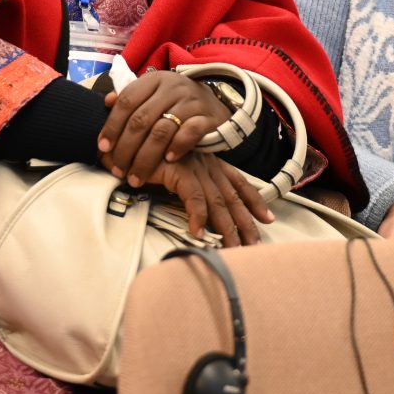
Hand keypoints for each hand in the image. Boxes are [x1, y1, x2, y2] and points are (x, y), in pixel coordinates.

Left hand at [98, 71, 228, 186]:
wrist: (215, 101)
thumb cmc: (176, 101)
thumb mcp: (154, 94)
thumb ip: (131, 99)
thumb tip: (107, 101)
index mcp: (154, 80)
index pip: (127, 101)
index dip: (112, 125)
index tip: (103, 147)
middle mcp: (172, 87)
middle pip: (142, 119)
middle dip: (126, 148)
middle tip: (117, 169)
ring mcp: (191, 101)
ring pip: (162, 130)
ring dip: (146, 157)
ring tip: (136, 176)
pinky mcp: (208, 116)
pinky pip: (190, 132)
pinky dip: (177, 147)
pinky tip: (168, 161)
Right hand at [148, 153, 274, 246]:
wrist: (125, 143)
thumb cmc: (147, 160)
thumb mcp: (176, 174)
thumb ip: (192, 188)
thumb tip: (204, 214)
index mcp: (209, 163)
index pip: (238, 183)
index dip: (255, 201)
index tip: (268, 219)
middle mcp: (206, 163)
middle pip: (232, 197)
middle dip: (246, 223)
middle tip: (255, 246)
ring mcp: (194, 166)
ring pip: (218, 201)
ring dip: (227, 228)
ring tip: (233, 250)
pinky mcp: (178, 169)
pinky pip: (193, 197)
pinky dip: (198, 216)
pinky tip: (198, 234)